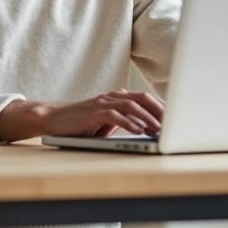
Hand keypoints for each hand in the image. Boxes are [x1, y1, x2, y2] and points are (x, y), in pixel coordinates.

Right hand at [0, 89, 163, 142]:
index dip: (161, 107)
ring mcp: (101, 103)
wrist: (52, 120)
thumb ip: (124, 122)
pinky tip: (138, 130)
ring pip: (130, 105)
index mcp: (117, 98)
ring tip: (159, 129)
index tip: (175, 120)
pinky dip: (128, 122)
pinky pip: (114, 115)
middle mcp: (111, 97)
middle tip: (173, 124)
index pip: (144, 98)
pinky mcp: (92, 113)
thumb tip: (147, 130)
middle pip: (142, 98)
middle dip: (159, 110)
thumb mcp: (106, 123)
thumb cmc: (80, 124)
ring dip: (147, 118)